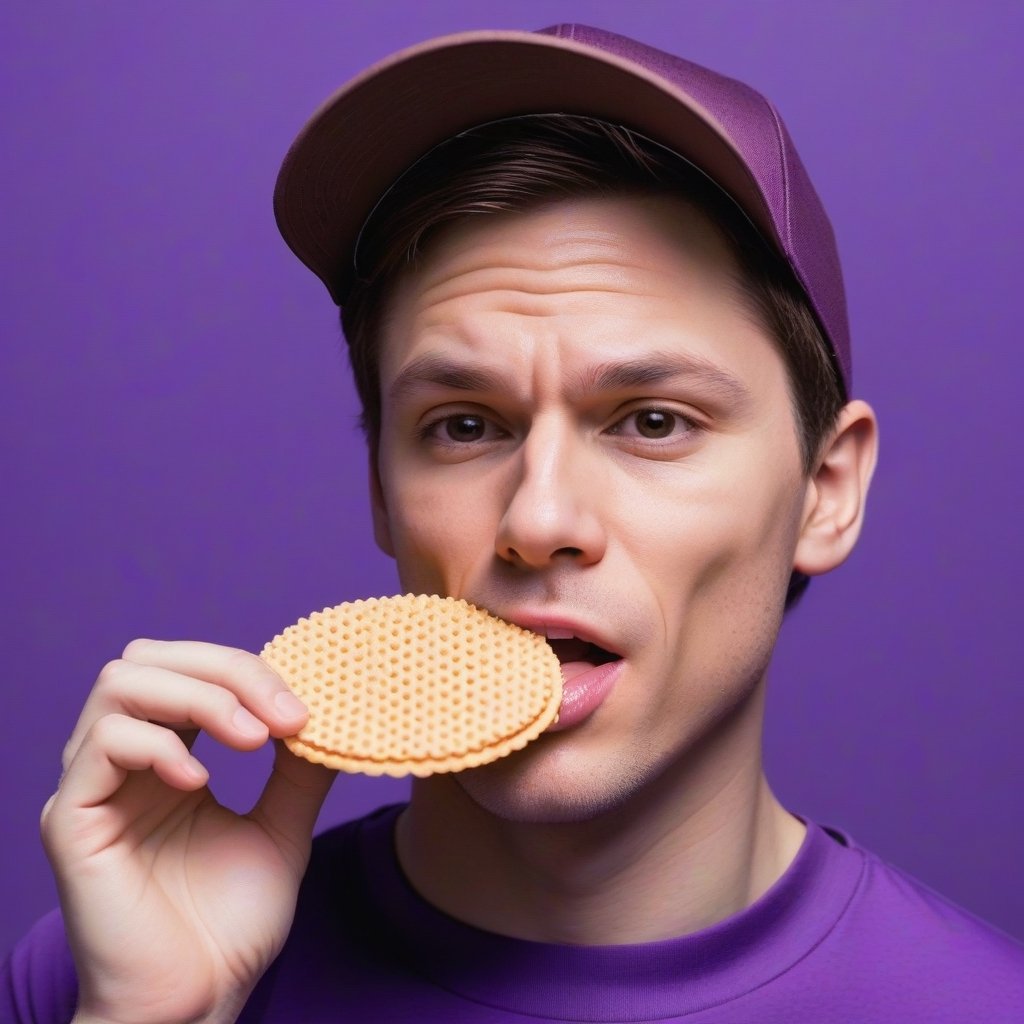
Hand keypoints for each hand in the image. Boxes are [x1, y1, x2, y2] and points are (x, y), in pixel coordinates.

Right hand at [40, 639, 335, 1023]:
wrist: (196, 1003)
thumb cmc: (229, 925)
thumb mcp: (280, 830)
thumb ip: (296, 770)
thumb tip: (328, 712)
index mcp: (168, 758)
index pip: (190, 669)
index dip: (249, 672)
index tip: (305, 710)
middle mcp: (122, 762)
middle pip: (149, 657)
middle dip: (224, 669)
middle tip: (281, 715)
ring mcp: (93, 787)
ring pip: (121, 683)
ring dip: (199, 697)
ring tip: (252, 739)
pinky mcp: (72, 821)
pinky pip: (102, 744)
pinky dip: (159, 746)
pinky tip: (202, 783)